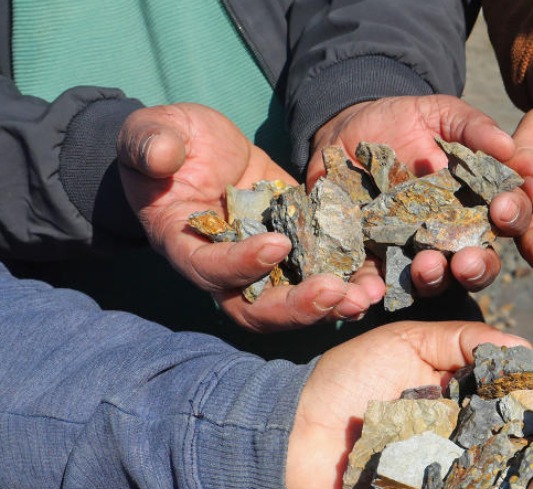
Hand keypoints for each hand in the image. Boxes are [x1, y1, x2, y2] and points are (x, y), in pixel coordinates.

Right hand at [117, 103, 376, 330]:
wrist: (200, 148)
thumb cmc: (168, 141)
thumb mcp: (154, 133)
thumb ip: (152, 144)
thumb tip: (159, 156)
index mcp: (185, 245)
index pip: (210, 269)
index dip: (241, 264)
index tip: (275, 244)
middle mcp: (226, 268)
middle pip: (258, 308)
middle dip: (297, 307)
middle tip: (335, 293)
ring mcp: (265, 265)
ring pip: (295, 303)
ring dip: (332, 305)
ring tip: (366, 296)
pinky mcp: (297, 248)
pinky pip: (322, 274)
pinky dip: (350, 280)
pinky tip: (378, 277)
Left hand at [285, 321, 532, 488]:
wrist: (289, 436)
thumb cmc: (345, 381)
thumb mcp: (405, 343)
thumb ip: (460, 341)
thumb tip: (520, 346)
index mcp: (461, 393)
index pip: (517, 385)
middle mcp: (465, 434)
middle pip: (526, 427)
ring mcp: (453, 472)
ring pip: (515, 469)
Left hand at [310, 96, 532, 295]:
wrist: (348, 129)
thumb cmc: (406, 121)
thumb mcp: (443, 115)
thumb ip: (475, 128)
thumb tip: (509, 148)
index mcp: (479, 206)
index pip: (508, 219)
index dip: (513, 216)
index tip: (504, 208)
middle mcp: (453, 238)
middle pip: (477, 265)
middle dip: (477, 267)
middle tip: (467, 261)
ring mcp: (414, 253)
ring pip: (433, 281)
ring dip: (432, 280)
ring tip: (423, 267)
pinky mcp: (373, 260)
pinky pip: (375, 285)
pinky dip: (372, 293)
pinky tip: (369, 292)